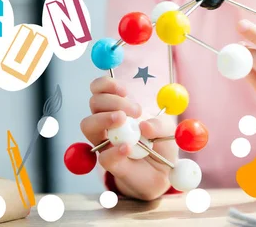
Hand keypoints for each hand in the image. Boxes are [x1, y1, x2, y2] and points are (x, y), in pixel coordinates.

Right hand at [80, 77, 176, 199]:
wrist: (162, 171)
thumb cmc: (161, 143)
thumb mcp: (167, 129)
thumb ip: (160, 125)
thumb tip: (144, 127)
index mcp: (117, 106)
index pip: (100, 88)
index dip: (107, 84)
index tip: (125, 90)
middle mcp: (105, 121)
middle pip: (95, 101)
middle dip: (113, 101)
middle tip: (136, 111)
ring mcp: (103, 141)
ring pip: (88, 124)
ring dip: (104, 119)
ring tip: (123, 121)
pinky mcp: (108, 161)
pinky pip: (103, 156)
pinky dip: (115, 151)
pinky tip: (128, 148)